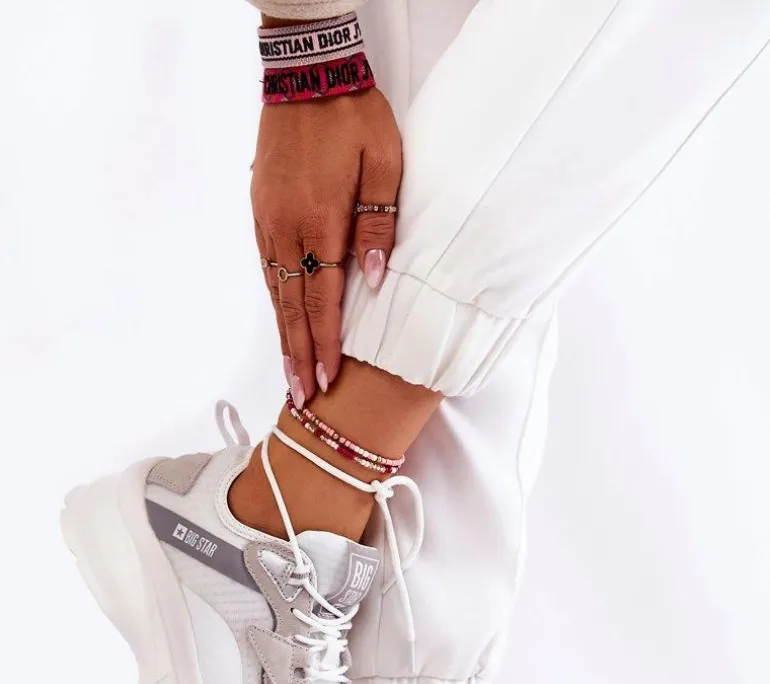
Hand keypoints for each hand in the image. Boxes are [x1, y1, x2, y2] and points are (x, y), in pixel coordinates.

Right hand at [251, 88, 401, 404]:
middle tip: (302, 399)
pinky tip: (283, 323)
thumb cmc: (353, 118)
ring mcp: (268, 222)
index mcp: (319, 222)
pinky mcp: (261, 213)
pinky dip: (275, 303)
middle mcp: (286, 230)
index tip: (326, 381)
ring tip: (291, 373)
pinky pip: (268, 269)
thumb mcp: (385, 164)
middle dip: (299, 357)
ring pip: (275, 293)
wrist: (306, 74)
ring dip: (284, 336)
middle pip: (291, 308)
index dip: (324, 346)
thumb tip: (374, 279)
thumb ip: (379, 224)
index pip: (321, 301)